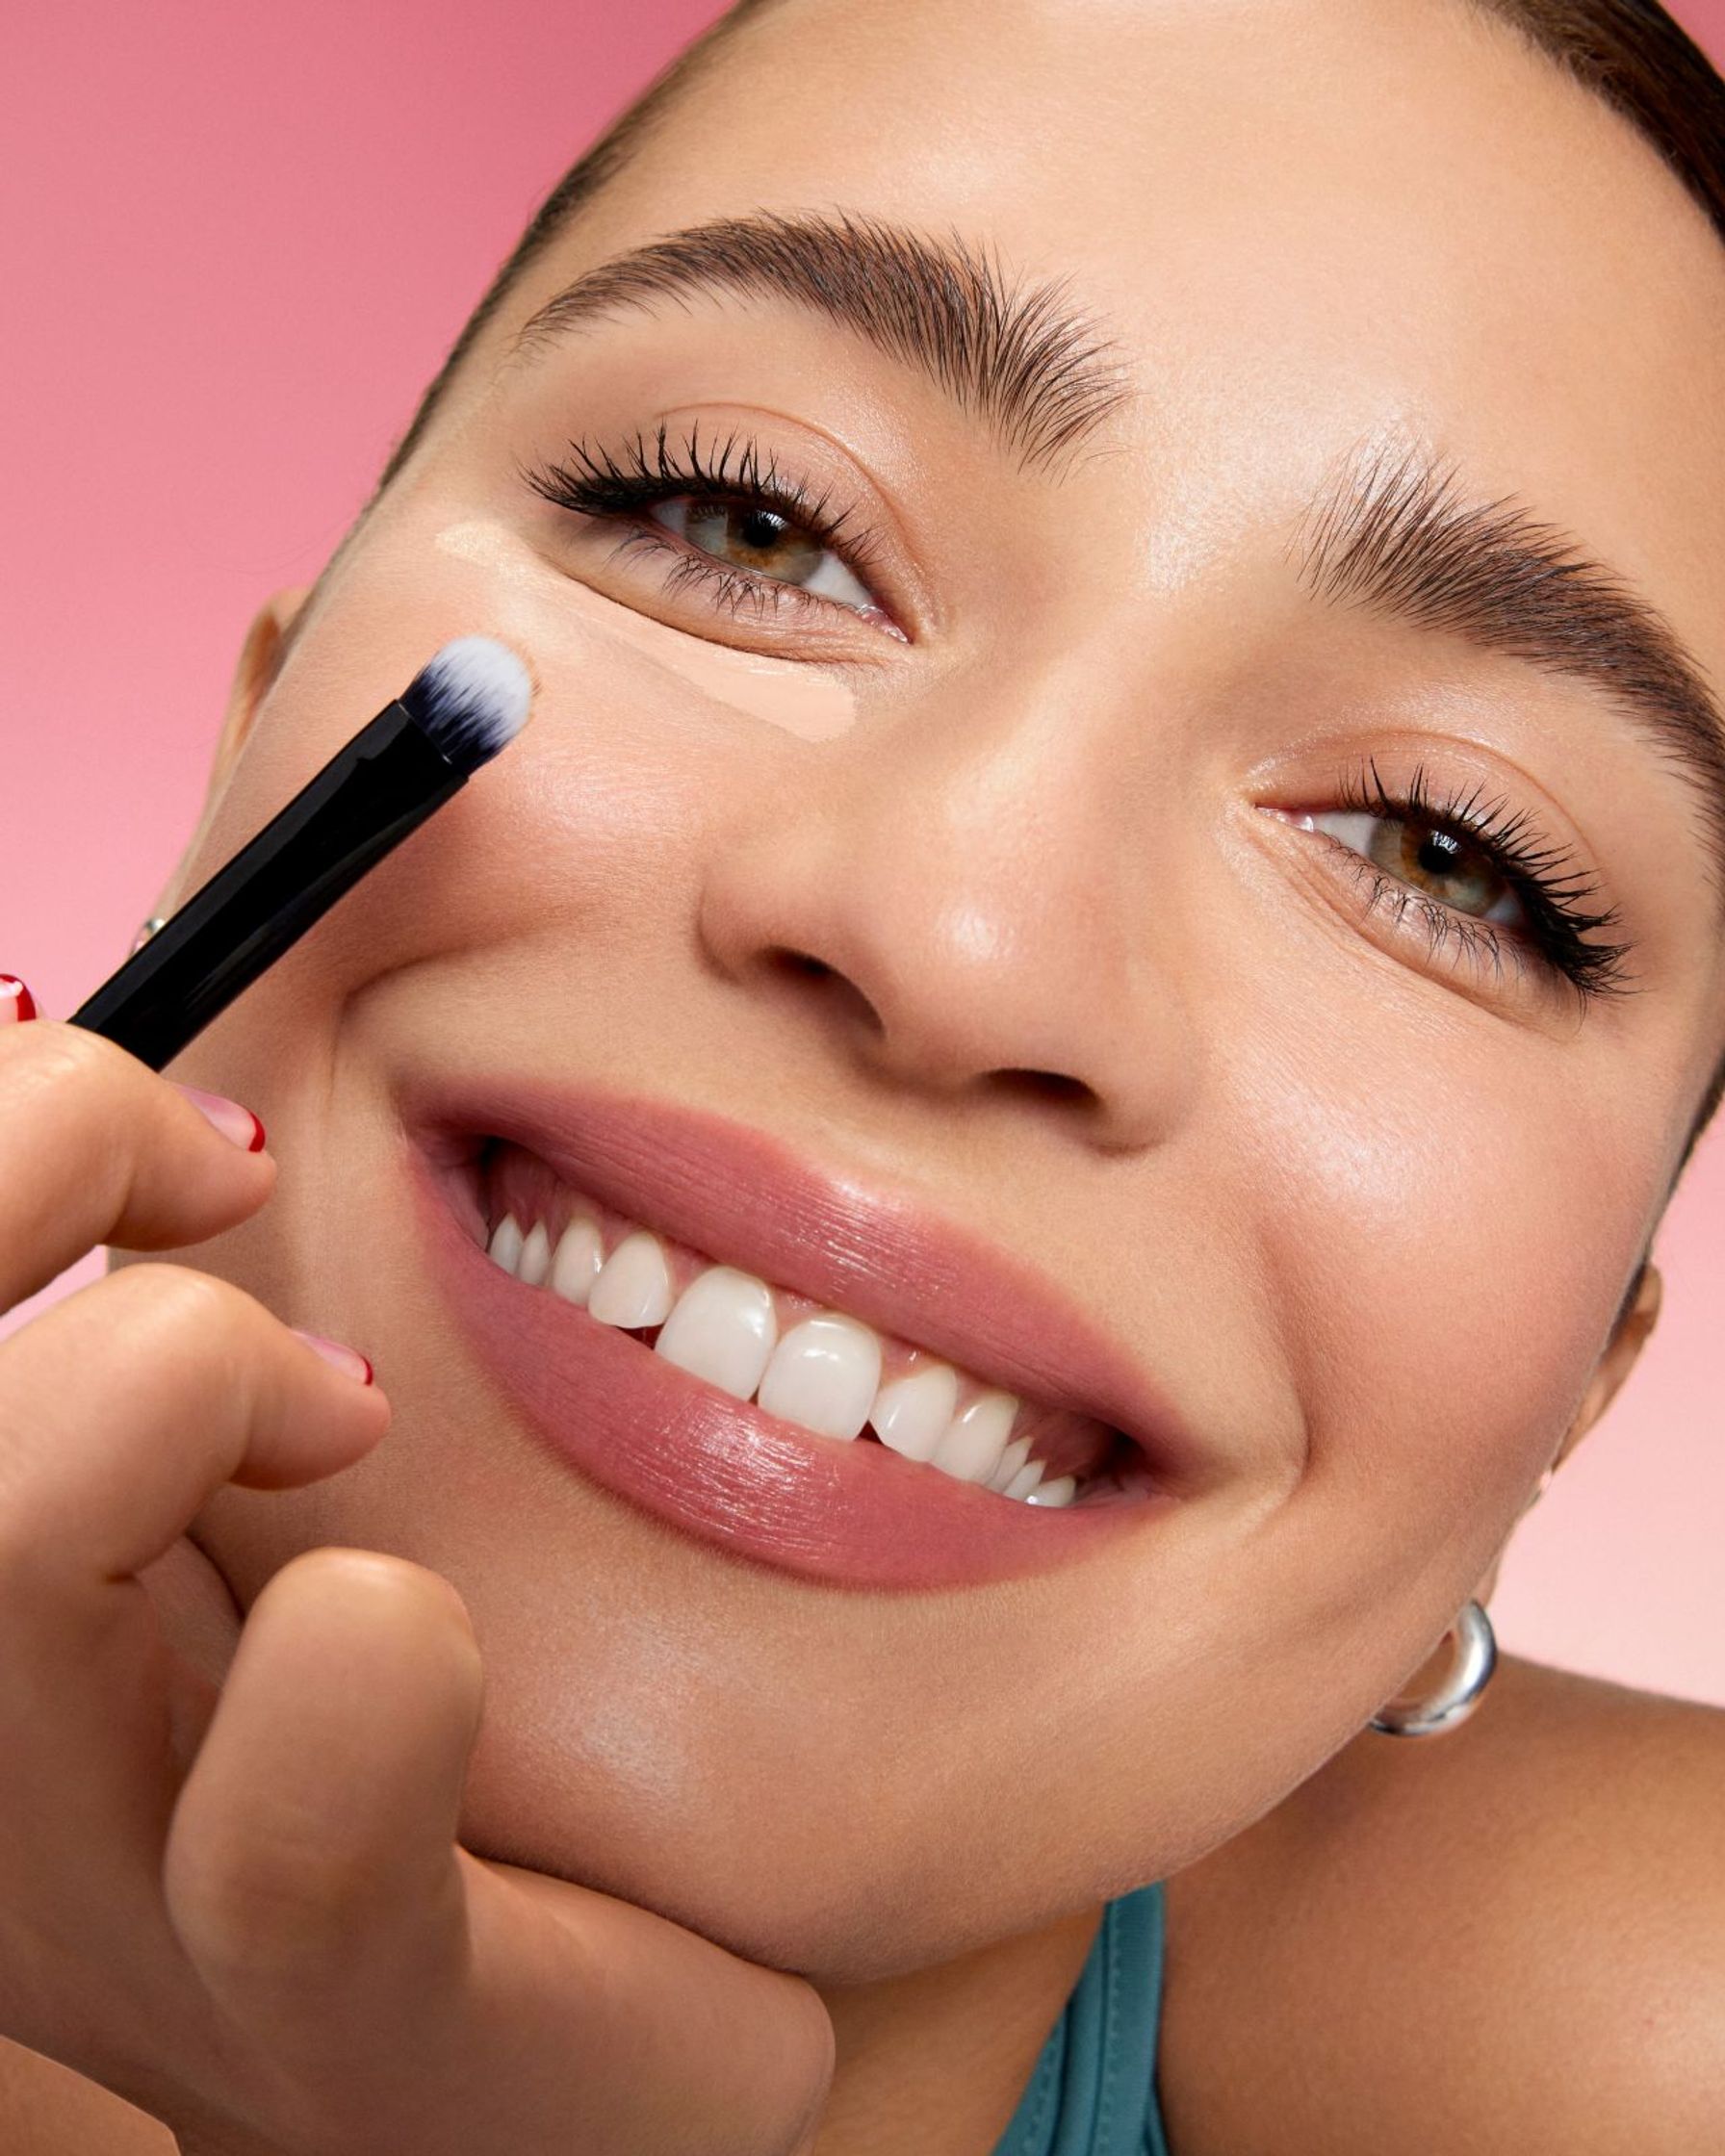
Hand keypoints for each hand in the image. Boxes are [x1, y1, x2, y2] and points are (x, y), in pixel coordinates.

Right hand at [0, 1000, 833, 2155]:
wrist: (570, 2043)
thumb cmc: (429, 1703)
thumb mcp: (291, 1452)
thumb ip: (237, 1243)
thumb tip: (309, 917)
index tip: (176, 1118)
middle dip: (23, 1188)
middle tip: (231, 1187)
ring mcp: (102, 1904)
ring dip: (156, 1389)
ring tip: (332, 1411)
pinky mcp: (323, 2018)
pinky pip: (285, 1825)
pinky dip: (368, 1668)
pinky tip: (429, 1638)